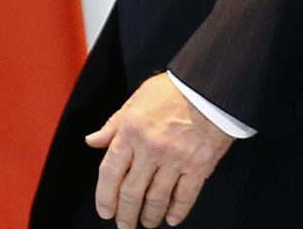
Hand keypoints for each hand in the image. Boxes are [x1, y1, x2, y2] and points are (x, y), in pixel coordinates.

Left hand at [84, 74, 233, 227]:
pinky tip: (171, 219)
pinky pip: (184, 196)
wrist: (209, 88)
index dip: (105, 196)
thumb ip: (114, 124)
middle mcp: (150, 148)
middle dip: (125, 214)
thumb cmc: (171, 91)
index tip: (105, 211)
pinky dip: (177, 211)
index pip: (110, 172)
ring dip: (149, 216)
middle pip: (131, 191)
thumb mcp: (136, 100)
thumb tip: (92, 140)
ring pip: (156, 198)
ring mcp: (175, 159)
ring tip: (146, 223)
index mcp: (131, 131)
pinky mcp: (198, 166)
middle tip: (124, 225)